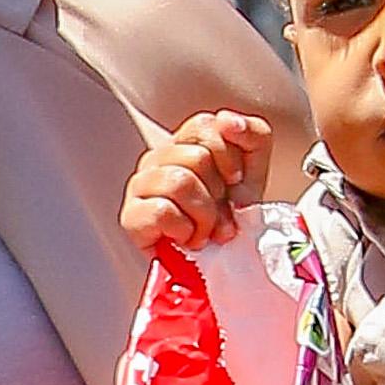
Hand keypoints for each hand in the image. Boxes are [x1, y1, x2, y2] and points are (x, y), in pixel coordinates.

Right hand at [120, 109, 271, 253]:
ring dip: (203, 215)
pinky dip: (183, 229)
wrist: (223, 262)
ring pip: (179, 182)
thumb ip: (253, 134)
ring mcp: (140, 186)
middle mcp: (158, 159)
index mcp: (185, 142)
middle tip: (219, 215)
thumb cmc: (231, 215)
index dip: (227, 155)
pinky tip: (185, 238)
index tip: (234, 180)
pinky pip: (162, 211)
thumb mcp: (254, 170)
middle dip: (218, 194)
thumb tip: (229, 121)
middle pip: (195, 157)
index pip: (204, 125)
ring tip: (204, 231)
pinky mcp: (131, 216)